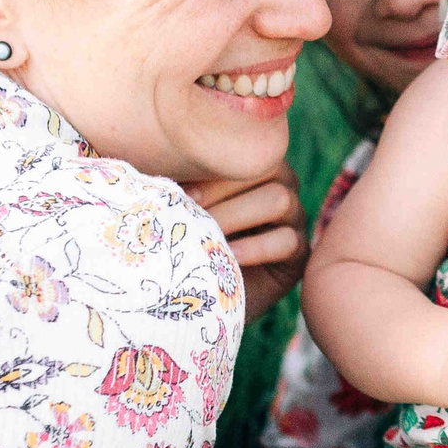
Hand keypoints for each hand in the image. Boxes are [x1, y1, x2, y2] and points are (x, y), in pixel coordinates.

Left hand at [189, 167, 306, 323]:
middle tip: (192, 217)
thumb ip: (175, 183)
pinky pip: (288, 241)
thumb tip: (147, 161)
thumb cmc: (185, 243)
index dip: (214, 172)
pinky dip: (255, 247)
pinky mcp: (300, 254)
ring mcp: (294, 219)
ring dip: (237, 216)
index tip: (182, 195)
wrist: (201, 296)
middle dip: (224, 193)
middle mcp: (280, 185)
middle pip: (268, 170)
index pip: (245, 152)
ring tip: (207, 236)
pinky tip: (228, 257)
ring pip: (280, 200)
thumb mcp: (178, 208)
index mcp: (253, 166)